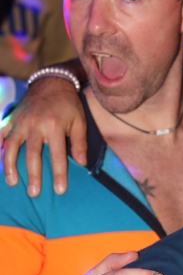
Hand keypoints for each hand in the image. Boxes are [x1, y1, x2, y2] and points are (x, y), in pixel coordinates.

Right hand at [1, 75, 86, 196]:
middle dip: (33, 175)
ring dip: (10, 165)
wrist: (51, 81)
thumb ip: (79, 142)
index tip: (59, 190)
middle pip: (32, 154)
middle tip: (33, 193)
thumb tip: (82, 164)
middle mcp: (35, 124)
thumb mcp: (79, 120)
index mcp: (55, 125)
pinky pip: (1, 134)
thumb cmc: (68, 104)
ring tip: (12, 182)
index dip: (58, 173)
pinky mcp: (11, 119)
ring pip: (12, 146)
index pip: (57, 154)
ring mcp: (20, 121)